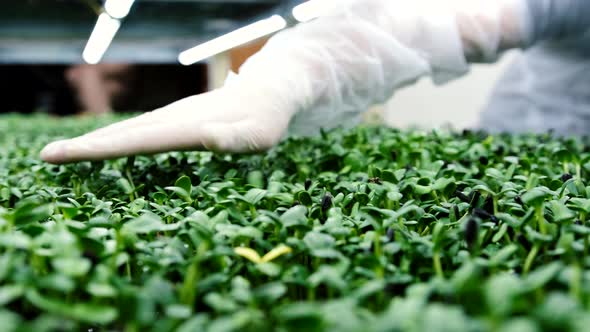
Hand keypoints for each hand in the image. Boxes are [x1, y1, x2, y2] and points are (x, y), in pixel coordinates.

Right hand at [40, 84, 295, 163]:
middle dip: (87, 146)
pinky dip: (116, 139)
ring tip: (64, 153)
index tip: (67, 153)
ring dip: (96, 142)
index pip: (139, 140)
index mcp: (189, 128)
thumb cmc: (266, 120)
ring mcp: (172, 118)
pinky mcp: (175, 121)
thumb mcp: (260, 135)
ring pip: (128, 131)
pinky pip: (139, 131)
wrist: (267, 92)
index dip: (102, 149)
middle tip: (49, 157)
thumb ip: (235, 138)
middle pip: (124, 134)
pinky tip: (103, 146)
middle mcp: (174, 120)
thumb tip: (206, 138)